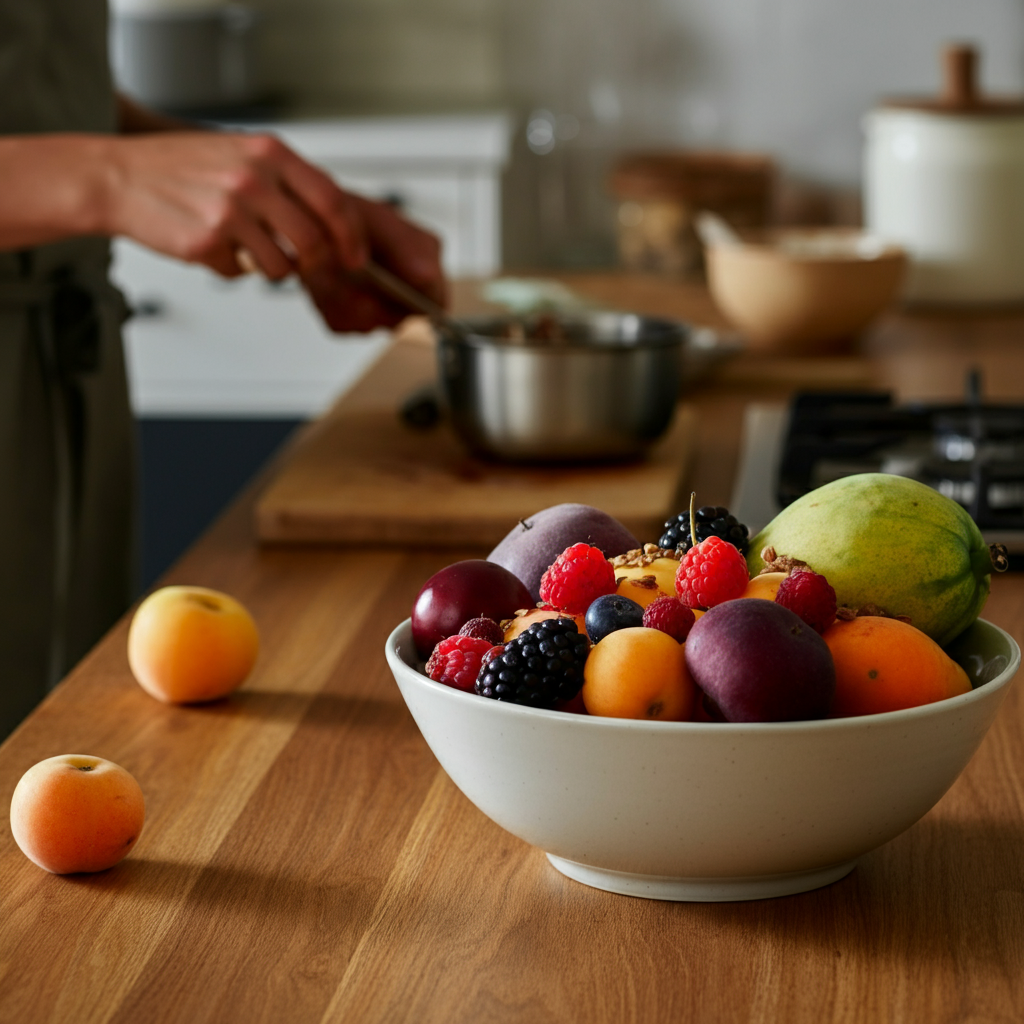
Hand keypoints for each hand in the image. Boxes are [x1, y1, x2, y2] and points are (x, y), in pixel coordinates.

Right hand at [103, 131, 445, 331]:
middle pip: (314, 242)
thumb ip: (284, 181)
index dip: (351, 235)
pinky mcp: (208, 241)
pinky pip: (239, 273)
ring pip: (281, 267)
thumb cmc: (178, 169)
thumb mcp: (239, 155)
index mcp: (269, 152)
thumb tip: (331, 221)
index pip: (332, 199)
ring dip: (269, 269)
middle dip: (316, 264)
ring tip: (241, 247)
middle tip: (305, 267)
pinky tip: (206, 244)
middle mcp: (254, 178)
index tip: (356, 256)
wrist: (115, 176)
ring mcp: (231, 211)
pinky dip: (229, 268)